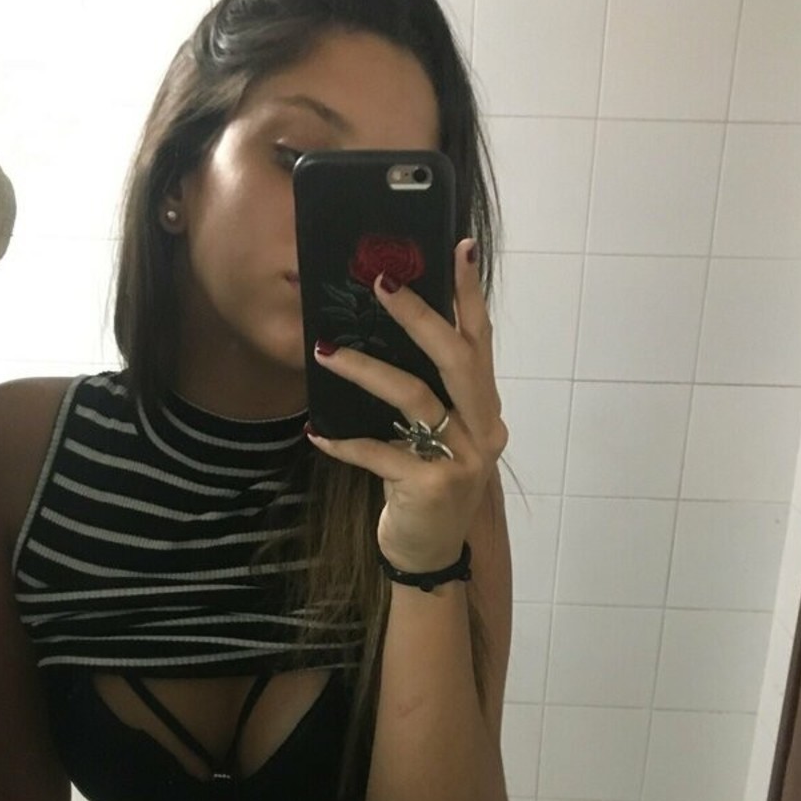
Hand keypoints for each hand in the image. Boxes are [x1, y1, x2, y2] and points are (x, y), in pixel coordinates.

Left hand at [305, 237, 507, 572]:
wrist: (428, 553)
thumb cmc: (422, 486)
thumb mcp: (432, 436)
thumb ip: (425, 394)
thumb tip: (380, 335)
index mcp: (485, 410)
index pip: (480, 341)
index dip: (469, 295)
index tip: (458, 247)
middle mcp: (483, 430)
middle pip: (456, 358)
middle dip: (418, 315)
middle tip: (382, 281)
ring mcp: (462, 460)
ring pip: (414, 397)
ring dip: (365, 369)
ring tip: (324, 352)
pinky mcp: (431, 486)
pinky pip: (380, 452)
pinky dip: (345, 443)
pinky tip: (315, 434)